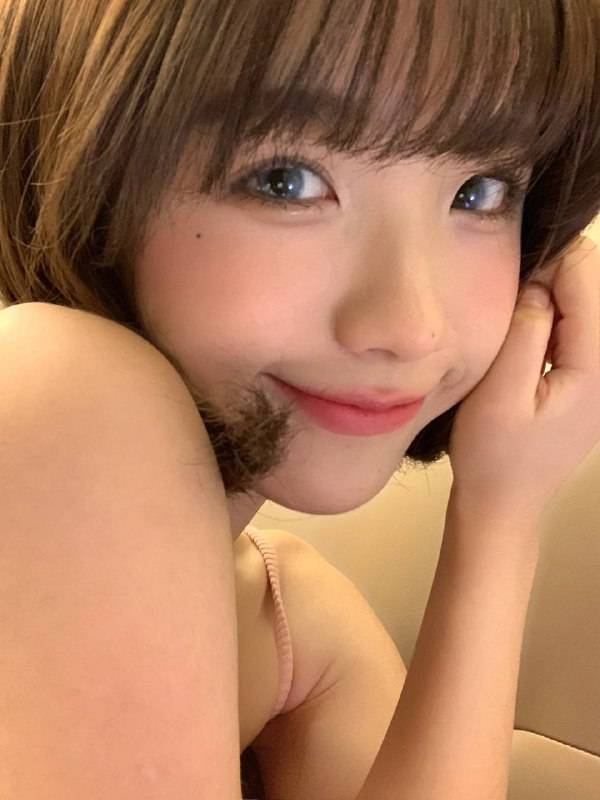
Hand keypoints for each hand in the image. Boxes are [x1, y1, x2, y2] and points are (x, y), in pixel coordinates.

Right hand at [448, 235, 599, 519]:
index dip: (547, 265)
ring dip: (551, 299)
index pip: (587, 276)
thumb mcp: (499, 393)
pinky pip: (579, 324)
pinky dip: (554, 318)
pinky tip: (528, 339)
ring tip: (516, 326)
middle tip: (509, 310)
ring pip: (586, 300)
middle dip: (551, 279)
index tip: (509, 290)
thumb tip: (539, 283)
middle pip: (592, 282)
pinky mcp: (593, 377)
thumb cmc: (494, 454)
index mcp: (597, 365)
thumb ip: (525, 332)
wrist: (504, 502)